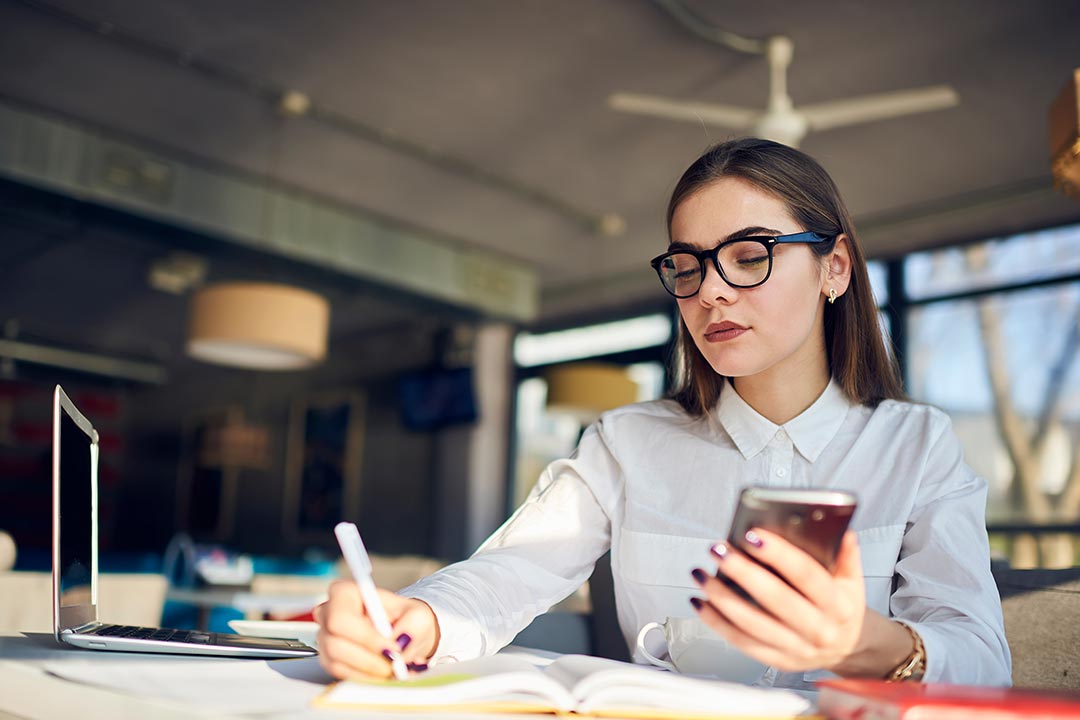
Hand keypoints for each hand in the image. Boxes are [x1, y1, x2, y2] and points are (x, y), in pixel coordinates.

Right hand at [314, 580, 440, 679]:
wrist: (406, 633)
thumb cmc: (407, 618)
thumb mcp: (418, 615)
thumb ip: (412, 626)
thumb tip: (400, 641)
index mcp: (346, 593)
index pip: (341, 617)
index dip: (365, 637)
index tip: (391, 648)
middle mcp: (329, 613)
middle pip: (334, 643)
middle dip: (368, 659)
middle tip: (394, 665)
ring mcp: (326, 638)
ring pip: (336, 662)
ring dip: (368, 671)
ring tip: (394, 670)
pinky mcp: (330, 659)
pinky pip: (340, 675)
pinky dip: (366, 678)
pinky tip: (384, 674)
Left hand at [691, 528, 865, 673]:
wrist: (847, 649)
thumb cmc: (842, 608)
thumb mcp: (852, 581)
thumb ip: (846, 555)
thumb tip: (841, 531)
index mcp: (838, 604)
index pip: (806, 574)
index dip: (779, 554)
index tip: (753, 535)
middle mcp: (818, 628)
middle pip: (775, 598)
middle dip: (742, 571)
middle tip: (719, 550)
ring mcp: (797, 648)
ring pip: (753, 623)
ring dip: (721, 597)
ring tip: (701, 574)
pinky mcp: (777, 660)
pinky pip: (742, 642)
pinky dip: (717, 623)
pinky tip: (701, 603)